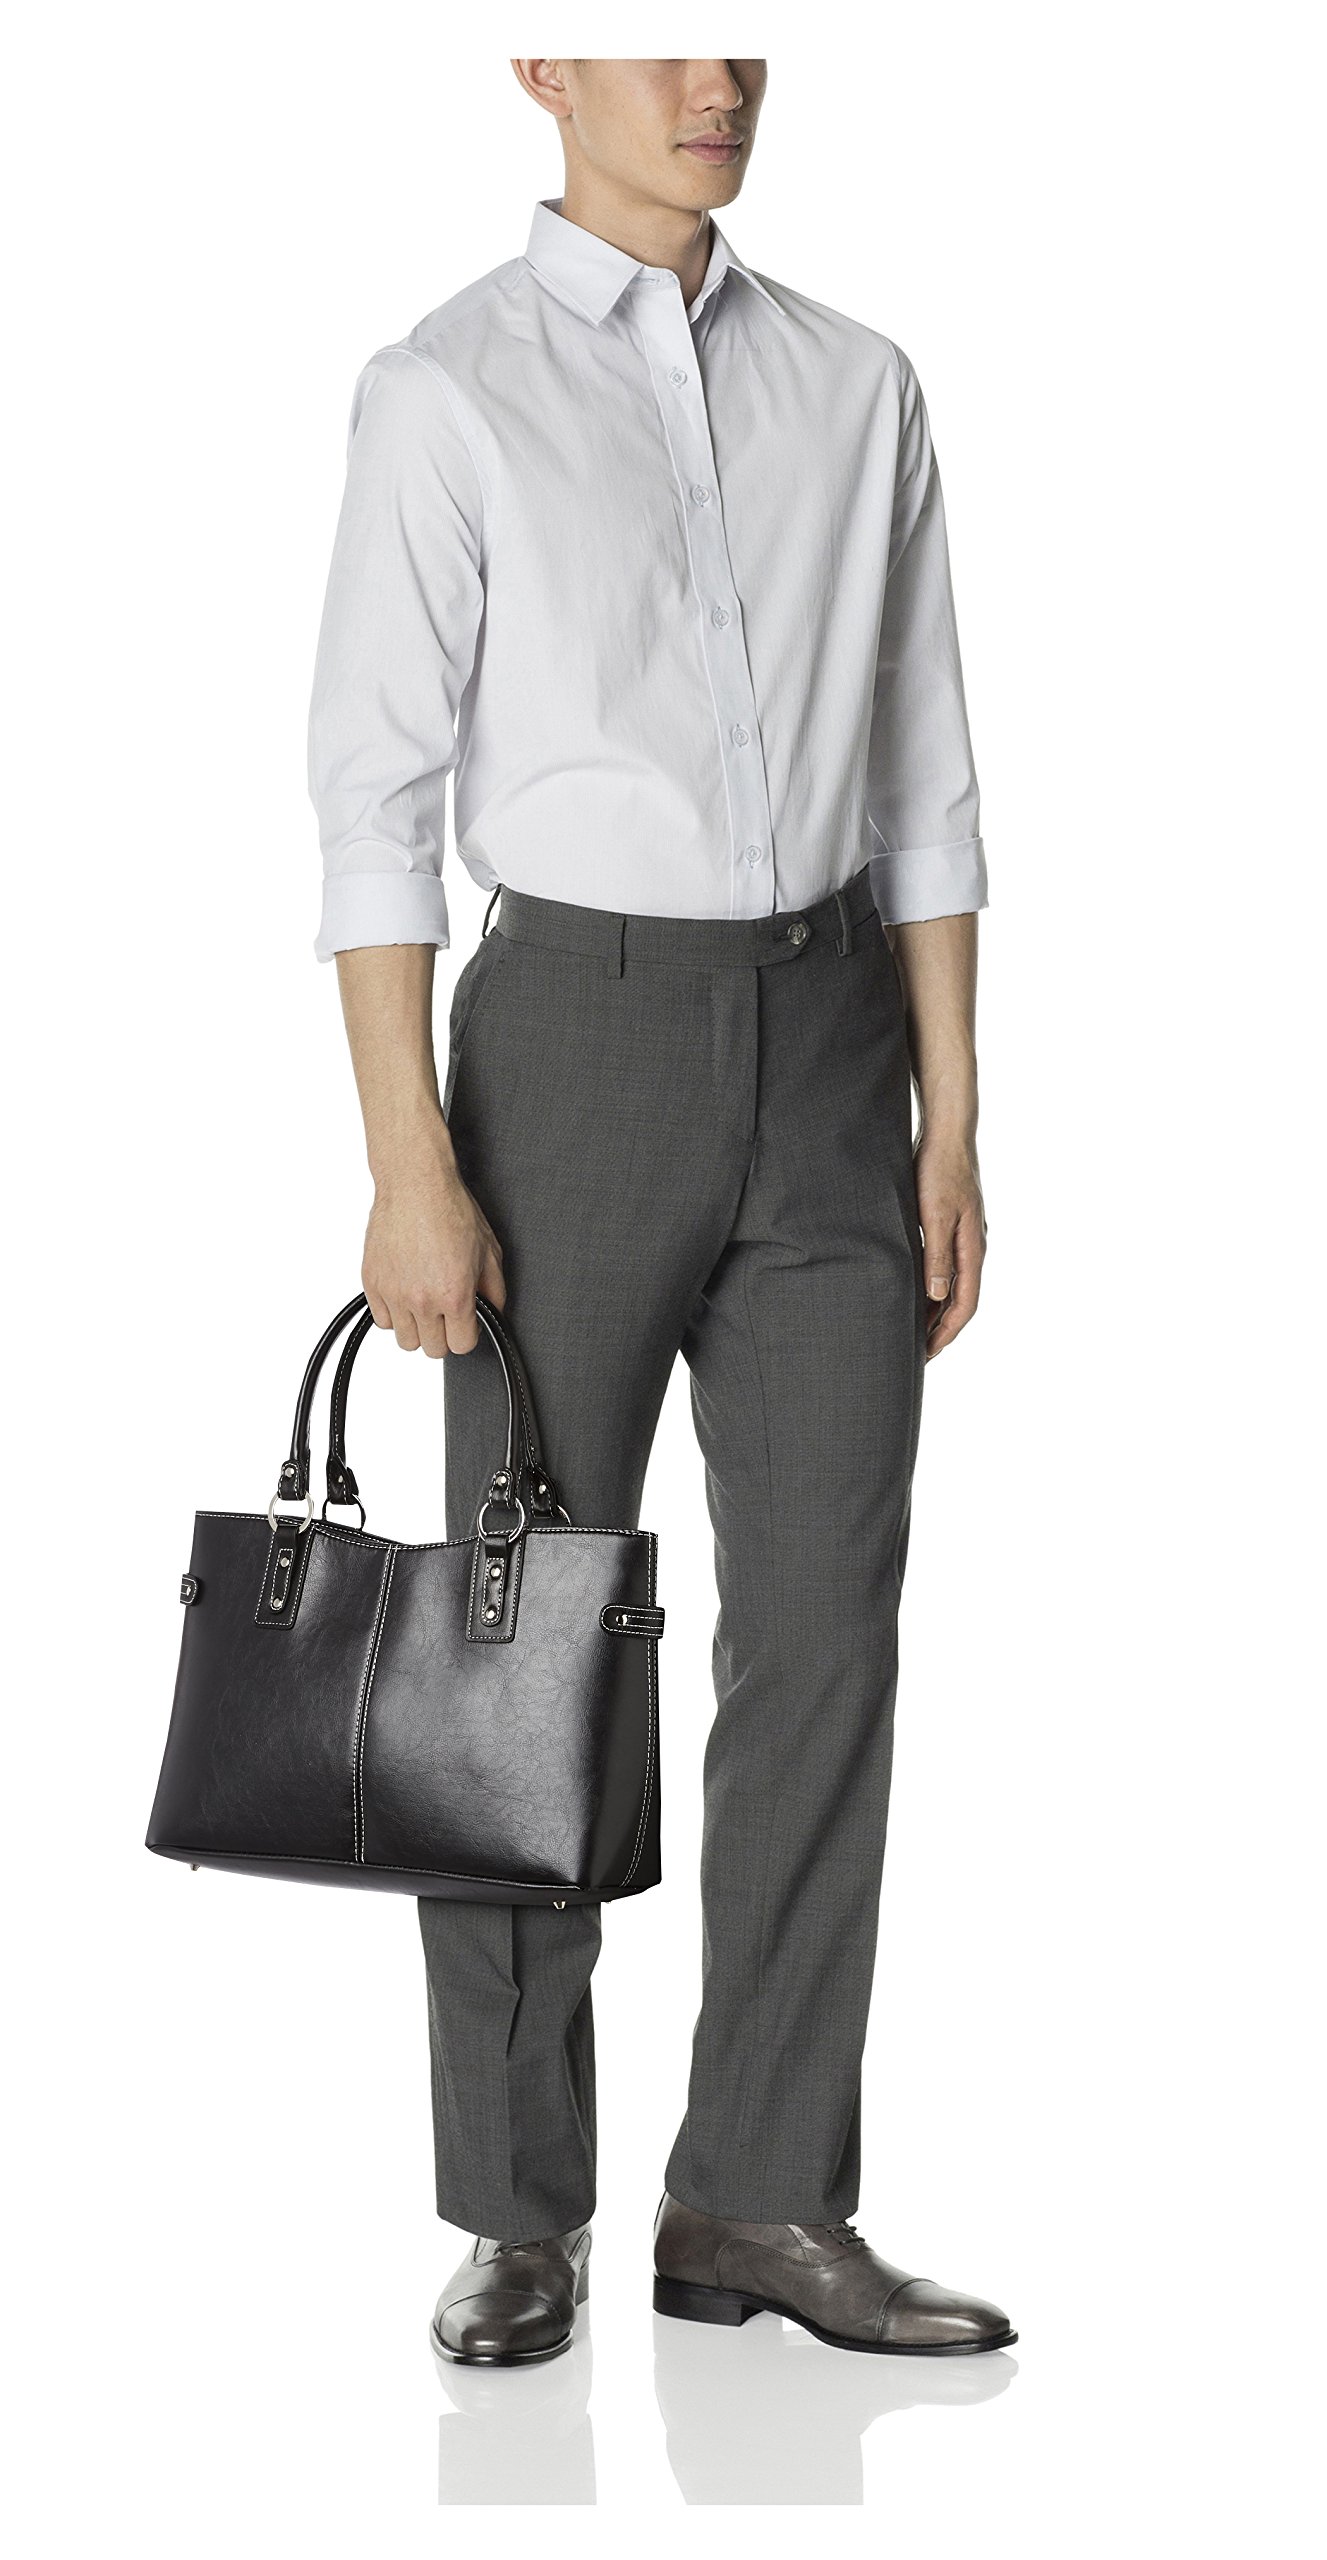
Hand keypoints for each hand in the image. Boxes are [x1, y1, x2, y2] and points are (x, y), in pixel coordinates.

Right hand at [361, 1132, 505, 1354]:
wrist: (416, 1186)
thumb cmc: (451, 1211)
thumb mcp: (489, 1252)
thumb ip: (494, 1291)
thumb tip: (494, 1314)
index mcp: (454, 1295)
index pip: (461, 1346)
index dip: (468, 1334)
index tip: (466, 1322)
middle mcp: (422, 1300)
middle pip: (432, 1349)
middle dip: (443, 1333)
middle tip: (446, 1312)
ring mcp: (394, 1293)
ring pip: (405, 1340)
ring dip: (417, 1327)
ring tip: (424, 1303)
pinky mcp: (372, 1283)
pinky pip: (381, 1320)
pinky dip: (393, 1312)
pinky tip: (405, 1293)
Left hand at [915, 1129, 985, 1359]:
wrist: (947, 1134)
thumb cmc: (939, 1171)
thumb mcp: (933, 1215)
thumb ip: (936, 1255)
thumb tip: (937, 1296)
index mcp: (972, 1248)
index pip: (965, 1304)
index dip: (946, 1333)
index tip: (927, 1355)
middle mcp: (973, 1247)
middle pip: (961, 1300)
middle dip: (941, 1329)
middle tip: (916, 1352)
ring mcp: (966, 1236)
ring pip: (953, 1285)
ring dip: (936, 1310)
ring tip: (913, 1330)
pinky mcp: (953, 1225)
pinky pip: (946, 1267)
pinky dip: (932, 1286)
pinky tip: (915, 1291)